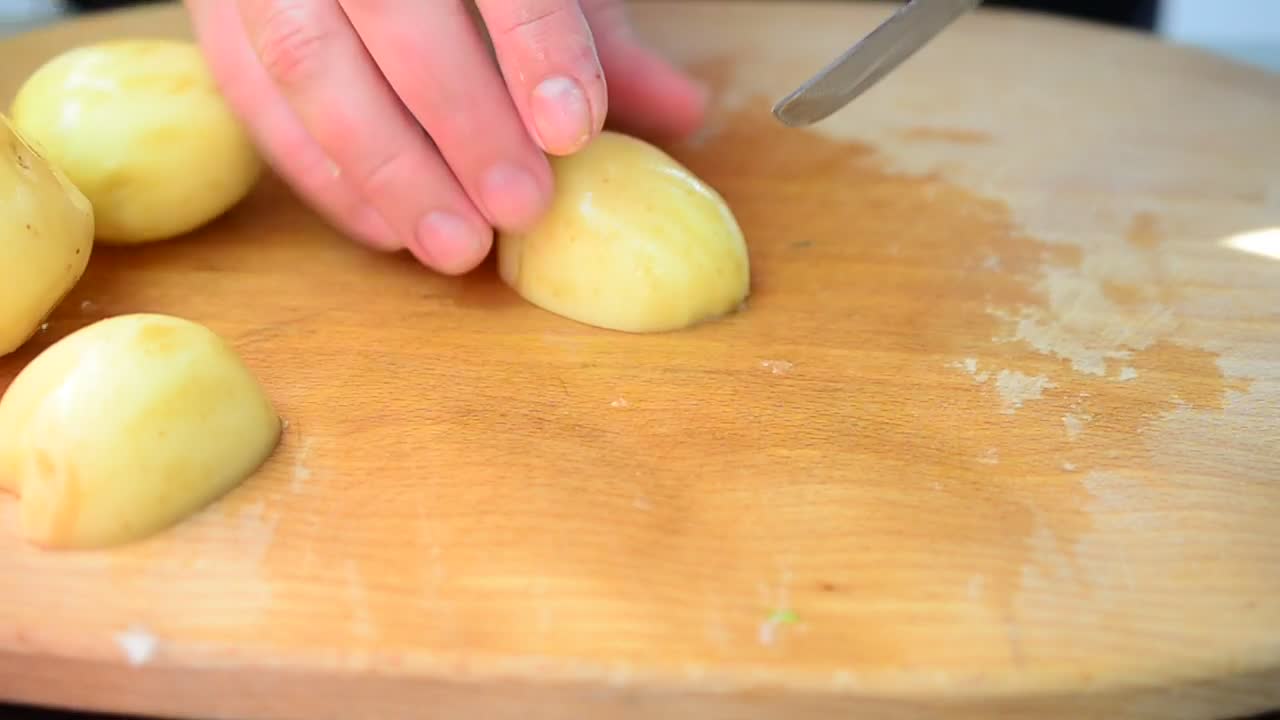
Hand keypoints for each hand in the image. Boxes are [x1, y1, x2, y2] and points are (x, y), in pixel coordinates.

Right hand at [183, 0, 708, 273]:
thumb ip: (596, 35)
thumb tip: (686, 114)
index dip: (536, 45)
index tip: (572, 133)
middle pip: (395, 15)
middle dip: (462, 124)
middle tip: (519, 209)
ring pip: (307, 60)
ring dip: (385, 168)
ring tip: (454, 245)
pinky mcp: (217, 12)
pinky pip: (251, 93)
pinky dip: (319, 172)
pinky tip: (384, 230)